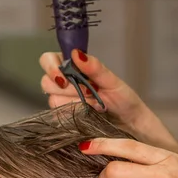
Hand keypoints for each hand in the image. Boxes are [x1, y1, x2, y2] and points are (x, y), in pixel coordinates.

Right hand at [40, 50, 177, 155]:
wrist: (131, 124)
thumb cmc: (124, 100)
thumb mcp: (112, 81)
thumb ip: (94, 67)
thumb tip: (76, 53)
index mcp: (74, 68)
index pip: (48, 60)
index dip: (50, 67)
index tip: (64, 78)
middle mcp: (65, 83)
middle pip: (46, 82)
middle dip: (67, 89)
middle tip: (88, 93)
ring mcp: (64, 101)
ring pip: (52, 100)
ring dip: (73, 103)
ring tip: (92, 105)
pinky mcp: (66, 118)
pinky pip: (59, 116)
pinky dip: (73, 115)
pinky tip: (87, 114)